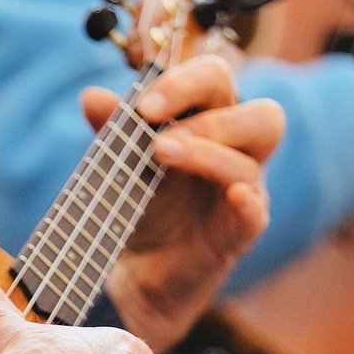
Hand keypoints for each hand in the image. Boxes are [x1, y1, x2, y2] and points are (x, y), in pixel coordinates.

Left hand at [80, 55, 283, 353]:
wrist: (138, 271)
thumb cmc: (140, 206)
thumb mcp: (122, 165)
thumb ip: (112, 131)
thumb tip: (91, 96)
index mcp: (210, 122)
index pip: (216, 81)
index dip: (184, 83)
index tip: (142, 104)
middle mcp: (236, 153)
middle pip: (261, 115)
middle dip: (209, 117)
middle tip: (156, 131)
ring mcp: (243, 194)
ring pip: (252, 161)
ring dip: (207, 151)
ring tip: (161, 154)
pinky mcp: (238, 234)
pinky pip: (256, 213)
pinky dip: (246, 200)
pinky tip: (232, 193)